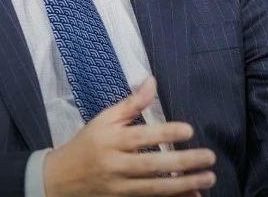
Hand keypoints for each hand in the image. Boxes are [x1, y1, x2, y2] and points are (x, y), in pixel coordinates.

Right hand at [43, 76, 216, 196]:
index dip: (165, 134)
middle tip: (209, 157)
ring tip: (208, 178)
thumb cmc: (86, 144)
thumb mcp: (104, 119)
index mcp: (111, 140)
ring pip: (153, 189)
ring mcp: (118, 187)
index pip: (142, 136)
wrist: (58, 180)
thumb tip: (152, 81)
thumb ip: (131, 104)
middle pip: (151, 165)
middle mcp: (115, 165)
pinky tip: (192, 196)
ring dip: (183, 185)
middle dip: (182, 162)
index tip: (189, 130)